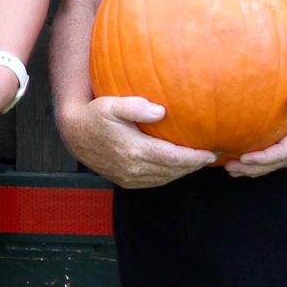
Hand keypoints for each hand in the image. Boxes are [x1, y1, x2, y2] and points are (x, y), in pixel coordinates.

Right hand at [57, 95, 221, 188]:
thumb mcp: (112, 104)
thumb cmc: (94, 114)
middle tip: (212, 155)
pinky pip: (154, 182)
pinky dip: (169, 175)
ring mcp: (129, 178)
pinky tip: (177, 166)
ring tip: (198, 161)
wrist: (74, 134)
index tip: (211, 153)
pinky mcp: (126, 182)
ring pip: (165, 178)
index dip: (194, 157)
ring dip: (183, 171)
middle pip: (172, 170)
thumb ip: (136, 106)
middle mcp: (133, 168)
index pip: (172, 157)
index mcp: (134, 150)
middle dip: (193, 165)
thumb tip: (161, 111)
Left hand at [226, 65, 286, 177]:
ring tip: (232, 169)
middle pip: (278, 162)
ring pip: (279, 161)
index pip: (284, 151)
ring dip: (256, 168)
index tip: (243, 157)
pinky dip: (264, 159)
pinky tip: (248, 157)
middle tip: (229, 168)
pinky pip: (281, 153)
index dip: (263, 157)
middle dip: (254, 168)